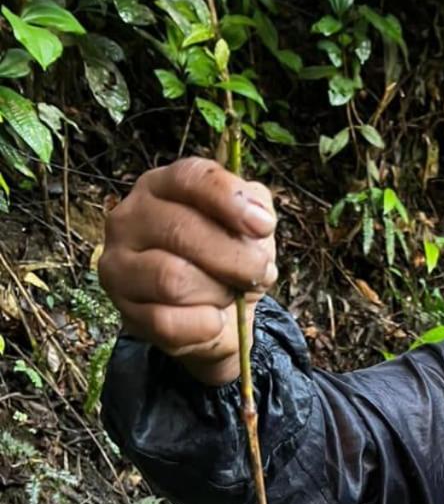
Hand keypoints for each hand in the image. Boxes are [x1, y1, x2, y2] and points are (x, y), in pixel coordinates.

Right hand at [98, 158, 277, 384]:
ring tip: (229, 295)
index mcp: (159, 187)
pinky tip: (214, 320)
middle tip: (260, 274)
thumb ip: (256, 208)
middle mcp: (129, 220)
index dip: (229, 199)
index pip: (188, 178)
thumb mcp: (248, 227)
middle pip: (181, 231)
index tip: (264, 227)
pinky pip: (166, 321)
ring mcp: (119, 266)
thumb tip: (258, 219)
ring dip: (217, 292)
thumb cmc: (227, 260)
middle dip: (235, 258)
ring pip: (171, 279)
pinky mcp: (124, 311)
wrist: (216, 317)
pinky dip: (203, 325)